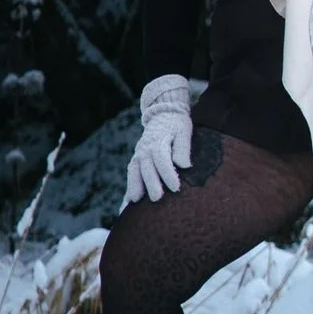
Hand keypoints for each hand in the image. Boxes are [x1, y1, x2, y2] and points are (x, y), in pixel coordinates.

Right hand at [125, 74, 196, 205]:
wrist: (163, 112)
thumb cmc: (177, 124)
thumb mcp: (184, 131)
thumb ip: (183, 148)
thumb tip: (184, 165)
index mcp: (159, 141)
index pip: (162, 159)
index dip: (168, 173)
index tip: (175, 187)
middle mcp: (146, 148)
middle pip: (147, 167)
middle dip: (151, 183)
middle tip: (157, 198)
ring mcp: (139, 153)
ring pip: (134, 170)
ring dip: (134, 185)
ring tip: (135, 201)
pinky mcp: (137, 158)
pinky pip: (131, 172)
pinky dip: (130, 186)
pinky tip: (128, 201)